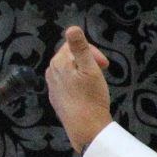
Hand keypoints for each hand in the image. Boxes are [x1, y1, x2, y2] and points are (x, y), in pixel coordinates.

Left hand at [46, 26, 113, 152]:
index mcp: (58, 62)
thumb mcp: (90, 69)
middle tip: (102, 74)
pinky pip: (67, 84)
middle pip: (71, 57)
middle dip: (88, 62)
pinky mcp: (56, 98)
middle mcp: (51, 72)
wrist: (86, 129)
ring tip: (95, 85)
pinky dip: (78, 84)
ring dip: (83, 73)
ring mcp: (52, 86)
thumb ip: (81, 48)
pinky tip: (86, 95)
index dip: (92, 52)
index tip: (105, 65)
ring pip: (69, 71)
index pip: (74, 45)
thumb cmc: (91, 98)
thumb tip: (72, 27)